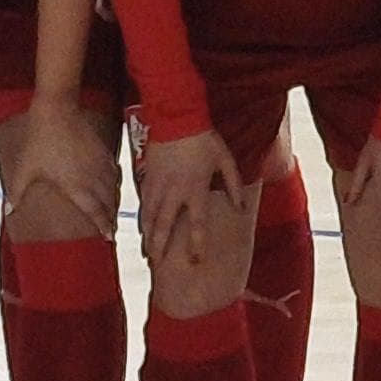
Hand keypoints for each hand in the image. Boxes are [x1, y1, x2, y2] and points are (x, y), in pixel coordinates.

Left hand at [1, 95, 122, 236]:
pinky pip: (113, 172)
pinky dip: (113, 183)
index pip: (96, 213)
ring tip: (112, 212)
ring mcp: (100, 164)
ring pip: (113, 189)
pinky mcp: (103, 151)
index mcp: (77, 188)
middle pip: (109, 204)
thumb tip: (8, 211)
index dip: (104, 227)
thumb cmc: (40, 141)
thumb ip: (17, 193)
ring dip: (114, 202)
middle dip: (111, 219)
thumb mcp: (25, 170)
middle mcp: (93, 179)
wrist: (57, 110)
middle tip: (111, 231)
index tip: (108, 238)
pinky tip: (110, 185)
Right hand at [134, 127, 247, 265]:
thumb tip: (239, 207)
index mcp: (195, 190)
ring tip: (146, 250)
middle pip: (164, 227)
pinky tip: (141, 225)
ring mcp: (158, 185)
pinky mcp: (147, 175)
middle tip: (155, 264)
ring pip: (149, 217)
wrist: (176, 116)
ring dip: (147, 235)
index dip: (196, 245)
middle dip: (159, 248)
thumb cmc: (204, 138)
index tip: (195, 261)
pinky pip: (143, 201)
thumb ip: (233, 185)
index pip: (196, 225)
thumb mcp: (225, 160)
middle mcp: (174, 193)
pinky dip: (142, 216)